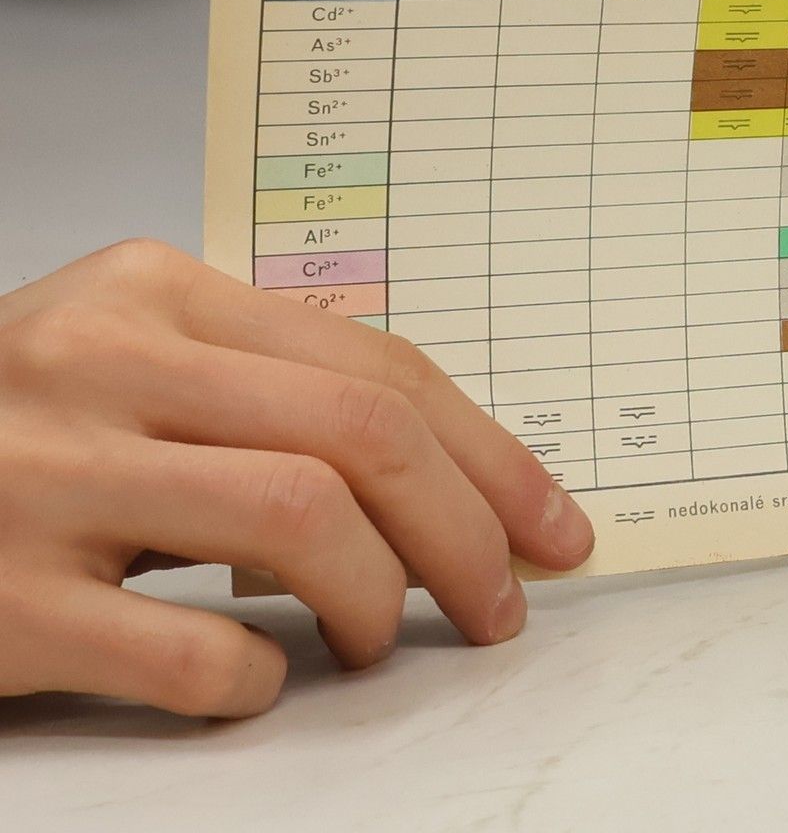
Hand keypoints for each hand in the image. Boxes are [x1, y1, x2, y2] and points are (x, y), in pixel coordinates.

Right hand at [0, 239, 594, 717]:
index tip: (550, 525)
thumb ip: (257, 389)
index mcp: (157, 291)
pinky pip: (183, 651)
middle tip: (504, 602)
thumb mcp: (124, 359)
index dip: (490, 453)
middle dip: (469, 526)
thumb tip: (434, 474)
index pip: (377, 365)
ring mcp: (44, 477)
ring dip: (380, 595)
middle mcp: (104, 361)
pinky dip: (253, 680)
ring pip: (301, 519)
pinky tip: (255, 684)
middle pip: (361, 434)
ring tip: (382, 638)